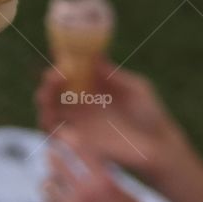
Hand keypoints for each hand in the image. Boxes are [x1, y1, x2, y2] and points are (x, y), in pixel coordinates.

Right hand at [36, 60, 178, 179]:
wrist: (159, 147)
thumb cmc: (150, 114)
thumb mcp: (136, 88)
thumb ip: (114, 75)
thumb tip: (94, 57)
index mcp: (93, 86)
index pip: (70, 71)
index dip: (60, 62)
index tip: (57, 54)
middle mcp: (82, 103)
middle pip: (54, 90)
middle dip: (48, 82)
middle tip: (54, 77)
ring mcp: (79, 123)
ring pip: (49, 110)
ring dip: (43, 102)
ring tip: (47, 97)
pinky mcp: (79, 144)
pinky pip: (56, 135)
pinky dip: (49, 126)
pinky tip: (55, 119)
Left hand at [42, 140, 166, 201]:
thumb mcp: (127, 197)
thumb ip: (107, 178)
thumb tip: (89, 158)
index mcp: (105, 183)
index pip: (81, 149)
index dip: (69, 138)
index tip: (62, 133)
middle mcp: (86, 196)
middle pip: (58, 163)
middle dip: (55, 156)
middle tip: (51, 152)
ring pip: (48, 185)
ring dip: (52, 181)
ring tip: (54, 179)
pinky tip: (55, 200)